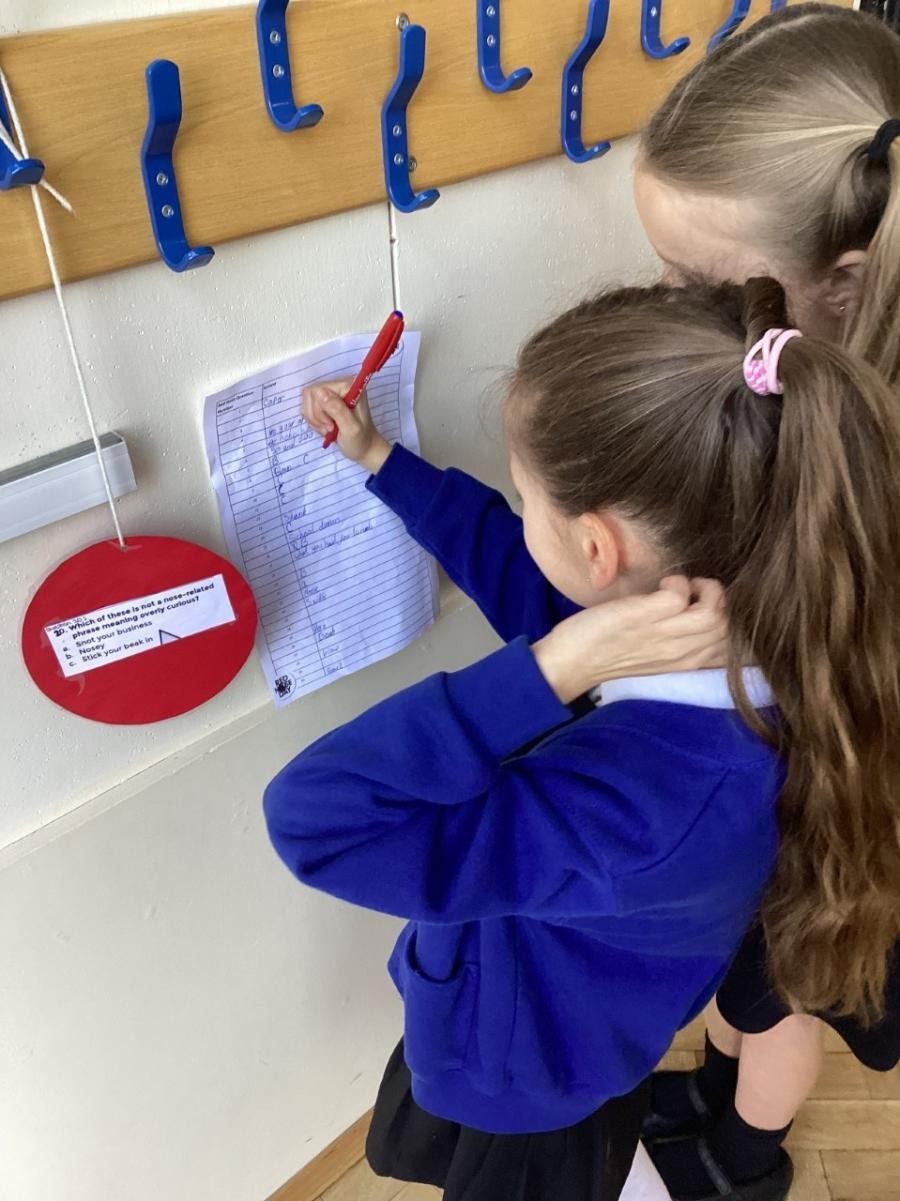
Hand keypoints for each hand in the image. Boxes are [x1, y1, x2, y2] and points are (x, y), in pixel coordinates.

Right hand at [303, 378, 392, 473]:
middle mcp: (340, 385)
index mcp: (349, 386)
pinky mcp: (326, 401)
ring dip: (315, 419)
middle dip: (317, 416)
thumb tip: (320, 392)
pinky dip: (314, 421)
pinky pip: (308, 407)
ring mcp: (332, 392)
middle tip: (330, 429)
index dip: (320, 410)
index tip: (331, 425)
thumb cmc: (360, 440)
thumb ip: (337, 410)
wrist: (364, 448)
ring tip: (328, 430)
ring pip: (308, 400)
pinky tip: (325, 428)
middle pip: (311, 394)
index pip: (319, 390)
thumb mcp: (351, 428)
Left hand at [532, 577, 728, 704]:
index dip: (732, 620)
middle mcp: (682, 654)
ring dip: (702, 588)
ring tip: (678, 587)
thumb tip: (701, 607)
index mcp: (689, 662)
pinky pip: (679, 594)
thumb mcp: (660, 652)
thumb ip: (684, 639)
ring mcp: (664, 637)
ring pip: (714, 614)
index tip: (708, 607)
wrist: (573, 661)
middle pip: (729, 626)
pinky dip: (675, 582)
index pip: (735, 649)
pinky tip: (659, 586)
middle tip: (692, 590)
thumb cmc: (615, 651)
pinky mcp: (643, 619)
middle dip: (719, 598)